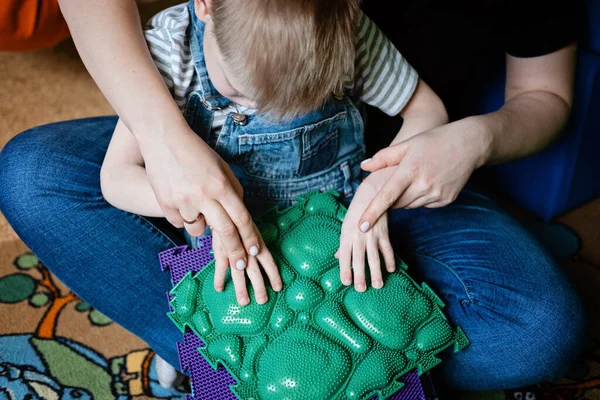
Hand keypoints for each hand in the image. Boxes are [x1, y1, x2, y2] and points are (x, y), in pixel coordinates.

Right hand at [140, 126, 281, 303]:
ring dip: (202, 226)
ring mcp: (184, 201)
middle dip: (235, 252)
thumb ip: (232, 191)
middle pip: (225, 231)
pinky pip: (180, 224)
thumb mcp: (221, 168)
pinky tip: (180, 198)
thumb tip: (241, 215)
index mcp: (221, 185)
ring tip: (195, 204)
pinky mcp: (166, 204)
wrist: (163, 138)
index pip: (241, 218)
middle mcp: (204, 195)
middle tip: (240, 267)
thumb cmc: (196, 153)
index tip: (255, 251)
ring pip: (199, 230)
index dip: (250, 237)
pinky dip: (183, 218)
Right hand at [211, 228, 280, 304]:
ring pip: (238, 272)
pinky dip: (219, 278)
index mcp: (258, 245)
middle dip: (259, 286)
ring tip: (244, 301)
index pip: (269, 262)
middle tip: (262, 300)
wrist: (224, 214)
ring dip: (241, 288)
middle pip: (254, 271)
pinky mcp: (221, 251)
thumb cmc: (241, 226)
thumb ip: (257, 246)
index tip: (278, 288)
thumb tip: (264, 260)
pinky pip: (220, 267)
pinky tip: (219, 289)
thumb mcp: (253, 233)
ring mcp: (233, 251)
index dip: (274, 275)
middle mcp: (247, 249)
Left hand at [337, 170, 396, 291]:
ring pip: (374, 257)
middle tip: (361, 289)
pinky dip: (390, 259)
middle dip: (360, 275)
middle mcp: (358, 236)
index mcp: (346, 235)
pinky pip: (388, 248)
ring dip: (376, 272)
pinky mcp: (384, 233)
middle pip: (359, 259)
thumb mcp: (345, 227)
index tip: (346, 283)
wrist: (371, 195)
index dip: (345, 269)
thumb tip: (336, 258)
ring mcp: (372, 235)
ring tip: (377, 285)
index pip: (344, 256)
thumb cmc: (355, 214)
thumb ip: (343, 244)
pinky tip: (391, 270)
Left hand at [358, 120, 487, 230]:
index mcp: (410, 170)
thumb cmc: (435, 141)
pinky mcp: (446, 200)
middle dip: (391, 197)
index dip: (373, 212)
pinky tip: (429, 181)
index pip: (387, 196)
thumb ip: (384, 157)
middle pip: (396, 203)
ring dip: (406, 197)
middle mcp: (424, 185)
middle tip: (398, 180)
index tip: (362, 226)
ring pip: (410, 206)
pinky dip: (421, 197)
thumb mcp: (408, 144)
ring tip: (417, 176)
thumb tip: (363, 166)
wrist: (469, 144)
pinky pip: (424, 205)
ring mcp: (436, 194)